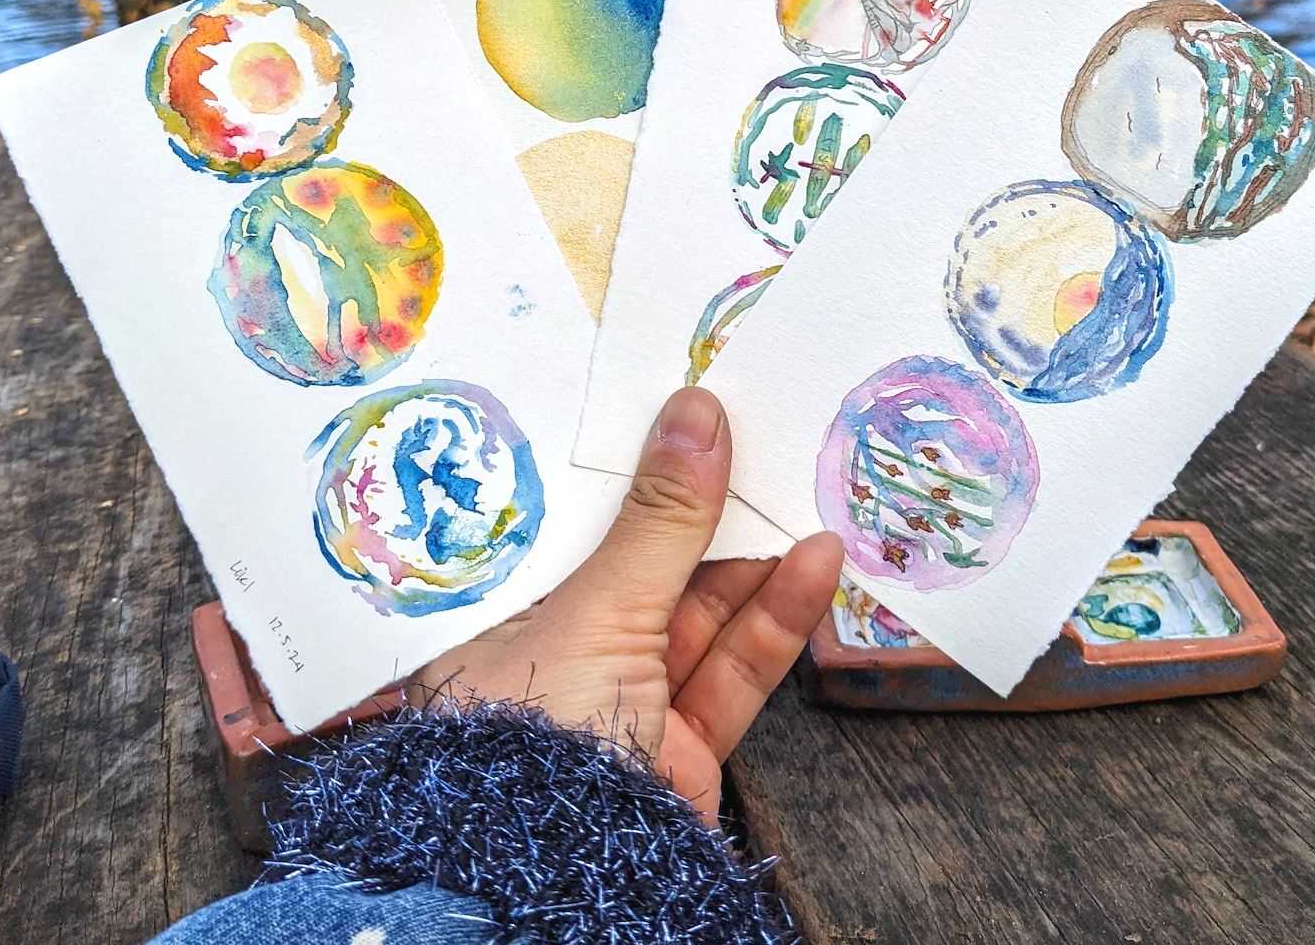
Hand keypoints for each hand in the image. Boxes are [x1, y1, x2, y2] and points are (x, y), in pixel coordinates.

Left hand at [408, 386, 842, 818]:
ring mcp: (621, 712)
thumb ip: (659, 522)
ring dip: (755, 555)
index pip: (570, 529)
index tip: (673, 417)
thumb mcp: (596, 613)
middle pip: (643, 567)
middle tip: (751, 439)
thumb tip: (694, 419)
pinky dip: (776, 617)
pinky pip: (734, 672)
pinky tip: (811, 563)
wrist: (566, 898)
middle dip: (702, 507)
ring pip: (699, 617)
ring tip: (801, 488)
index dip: (625, 472)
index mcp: (503, 623)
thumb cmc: (533, 748)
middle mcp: (560, 664)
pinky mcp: (679, 755)